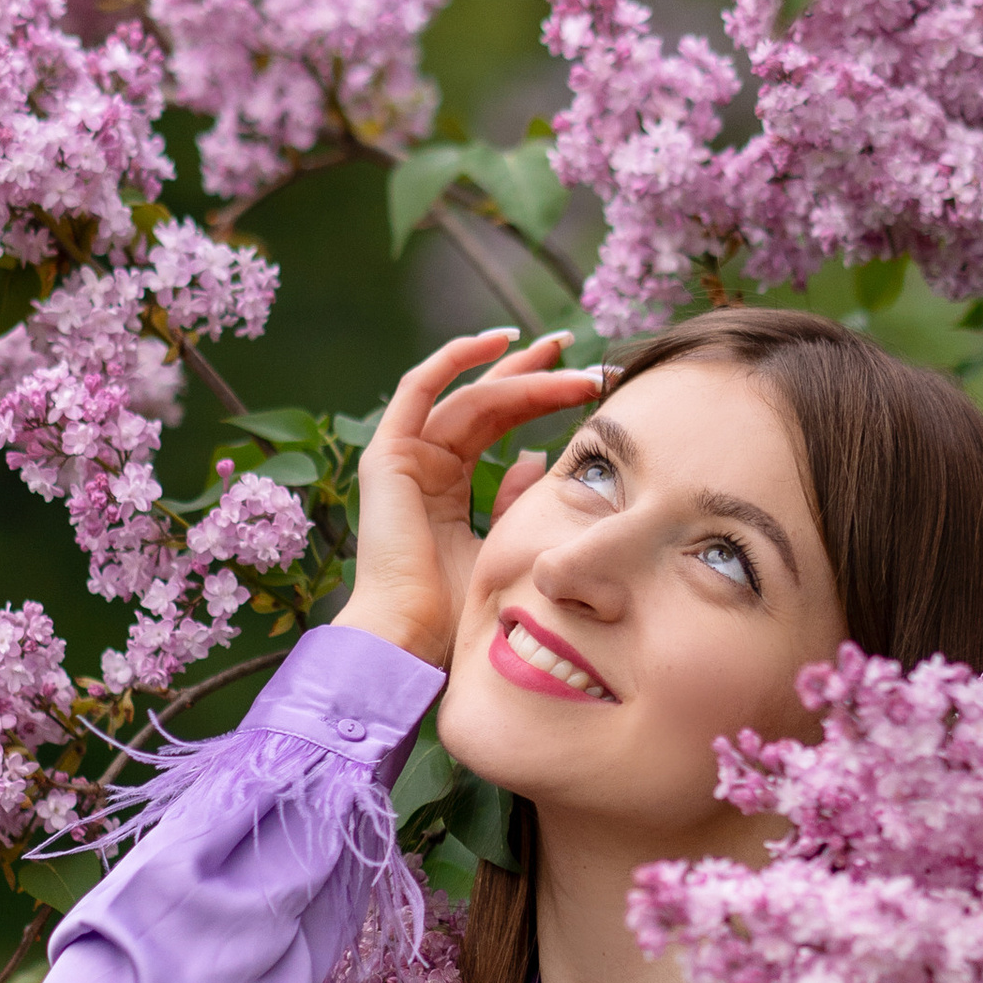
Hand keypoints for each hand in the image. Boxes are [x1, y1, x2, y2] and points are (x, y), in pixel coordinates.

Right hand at [335, 327, 602, 669]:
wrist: (413, 641)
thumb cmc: (458, 614)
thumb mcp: (506, 545)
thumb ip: (517, 501)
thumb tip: (539, 459)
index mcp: (448, 487)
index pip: (500, 424)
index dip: (543, 398)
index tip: (593, 385)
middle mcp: (424, 464)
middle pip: (488, 402)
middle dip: (535, 373)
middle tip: (581, 351)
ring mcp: (404, 457)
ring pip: (471, 395)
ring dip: (518, 371)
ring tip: (564, 352)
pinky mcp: (388, 454)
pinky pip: (420, 388)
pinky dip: (455, 359)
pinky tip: (497, 341)